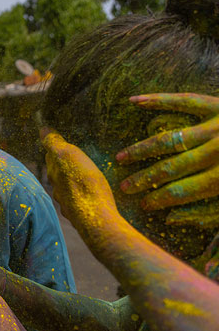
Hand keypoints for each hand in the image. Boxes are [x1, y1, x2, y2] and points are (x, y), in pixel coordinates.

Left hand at [40, 127, 121, 242]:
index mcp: (54, 174)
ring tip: (85, 176)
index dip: (56, 150)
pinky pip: (82, 203)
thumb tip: (42, 130)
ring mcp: (70, 205)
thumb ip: (54, 144)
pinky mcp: (84, 215)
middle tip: (74, 158)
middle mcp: (58, 190)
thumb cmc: (83, 184)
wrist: (96, 218)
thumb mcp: (67, 155)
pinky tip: (92, 196)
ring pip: (69, 190)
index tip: (60, 144)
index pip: (51, 157)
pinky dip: (85, 197)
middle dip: (64, 166)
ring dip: (75, 182)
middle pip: (59, 174)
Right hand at [115, 93, 218, 227]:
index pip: (185, 191)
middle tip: (124, 187)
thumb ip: (215, 216)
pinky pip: (183, 100)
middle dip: (146, 178)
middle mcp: (218, 149)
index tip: (143, 205)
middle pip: (173, 166)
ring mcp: (217, 124)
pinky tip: (134, 101)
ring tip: (121, 157)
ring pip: (170, 137)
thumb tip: (185, 231)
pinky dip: (158, 100)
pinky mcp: (218, 104)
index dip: (161, 199)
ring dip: (143, 149)